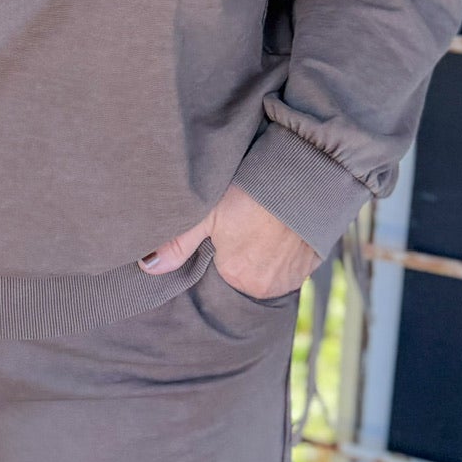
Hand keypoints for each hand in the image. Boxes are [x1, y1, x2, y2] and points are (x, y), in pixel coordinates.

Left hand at [138, 183, 319, 298]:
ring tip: (263, 223)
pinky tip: (281, 228)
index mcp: (239, 277)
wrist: (309, 176)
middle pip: (244, 272)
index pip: (219, 270)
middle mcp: (267, 286)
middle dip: (241, 252)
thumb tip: (148, 267)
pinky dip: (285, 252)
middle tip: (244, 221)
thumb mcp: (209, 212)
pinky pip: (291, 265)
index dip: (218, 248)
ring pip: (268, 270)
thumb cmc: (255, 192)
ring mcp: (293, 278)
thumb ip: (178, 243)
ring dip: (264, 254)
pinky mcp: (312, 265)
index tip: (223, 228)